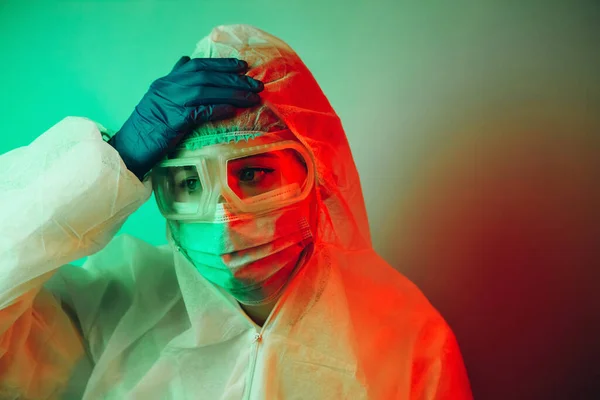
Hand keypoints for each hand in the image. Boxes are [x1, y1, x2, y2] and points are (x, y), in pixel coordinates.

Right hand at [108, 56, 263, 179]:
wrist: (129, 148)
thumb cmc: (147, 129)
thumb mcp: (159, 99)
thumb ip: (175, 81)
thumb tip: (186, 59)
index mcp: (166, 82)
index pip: (197, 65)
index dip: (221, 64)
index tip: (242, 65)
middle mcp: (168, 87)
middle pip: (206, 76)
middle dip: (233, 78)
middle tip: (255, 82)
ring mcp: (170, 102)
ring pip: (206, 91)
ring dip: (232, 93)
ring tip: (252, 97)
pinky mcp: (173, 119)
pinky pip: (200, 111)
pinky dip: (218, 109)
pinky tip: (232, 110)